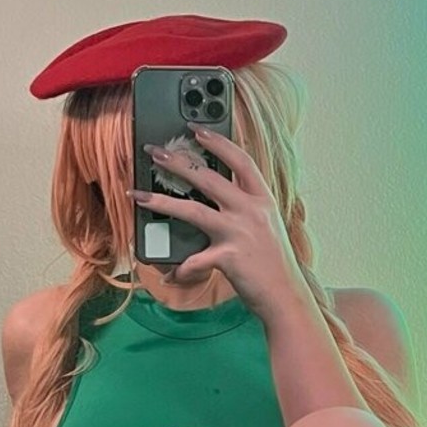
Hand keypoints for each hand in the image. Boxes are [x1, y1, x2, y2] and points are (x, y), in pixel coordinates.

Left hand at [127, 122, 306, 324]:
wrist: (286, 296)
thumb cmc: (273, 263)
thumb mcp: (265, 227)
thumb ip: (245, 209)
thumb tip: (211, 198)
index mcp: (262, 200)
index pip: (241, 161)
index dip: (218, 142)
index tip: (197, 129)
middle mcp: (252, 211)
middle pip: (209, 178)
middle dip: (177, 162)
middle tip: (154, 151)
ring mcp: (240, 233)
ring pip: (194, 210)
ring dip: (162, 202)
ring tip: (139, 195)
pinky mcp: (229, 257)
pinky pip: (195, 260)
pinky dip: (180, 269)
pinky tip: (169, 275)